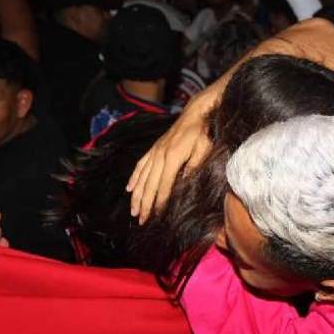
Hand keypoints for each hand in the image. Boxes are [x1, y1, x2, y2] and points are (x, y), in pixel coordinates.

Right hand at [126, 97, 213, 222]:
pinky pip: (140, 165)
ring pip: (141, 177)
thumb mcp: (204, 149)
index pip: (164, 185)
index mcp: (172, 157)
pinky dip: (134, 177)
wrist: (195, 113)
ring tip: (133, 211)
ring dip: (136, 195)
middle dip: (144, 204)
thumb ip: (194, 166)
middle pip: (149, 185)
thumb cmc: (203, 132)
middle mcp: (159, 155)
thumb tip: (184, 183)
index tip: (156, 217)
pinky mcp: (154, 149)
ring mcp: (154, 152)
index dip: (159, 202)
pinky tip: (129, 188)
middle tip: (141, 220)